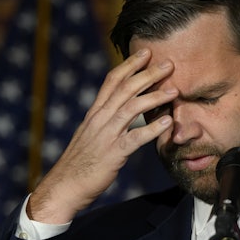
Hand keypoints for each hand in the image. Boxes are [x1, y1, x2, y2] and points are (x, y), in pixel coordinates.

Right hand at [27, 48, 176, 223]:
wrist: (65, 186)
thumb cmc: (80, 163)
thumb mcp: (91, 136)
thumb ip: (105, 122)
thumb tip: (120, 113)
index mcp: (95, 113)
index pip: (112, 81)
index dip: (130, 65)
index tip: (146, 53)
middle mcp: (99, 119)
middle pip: (125, 89)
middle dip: (147, 74)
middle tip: (168, 63)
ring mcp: (105, 135)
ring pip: (131, 109)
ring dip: (154, 97)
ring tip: (174, 90)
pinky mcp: (113, 154)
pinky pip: (135, 138)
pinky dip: (152, 129)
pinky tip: (167, 122)